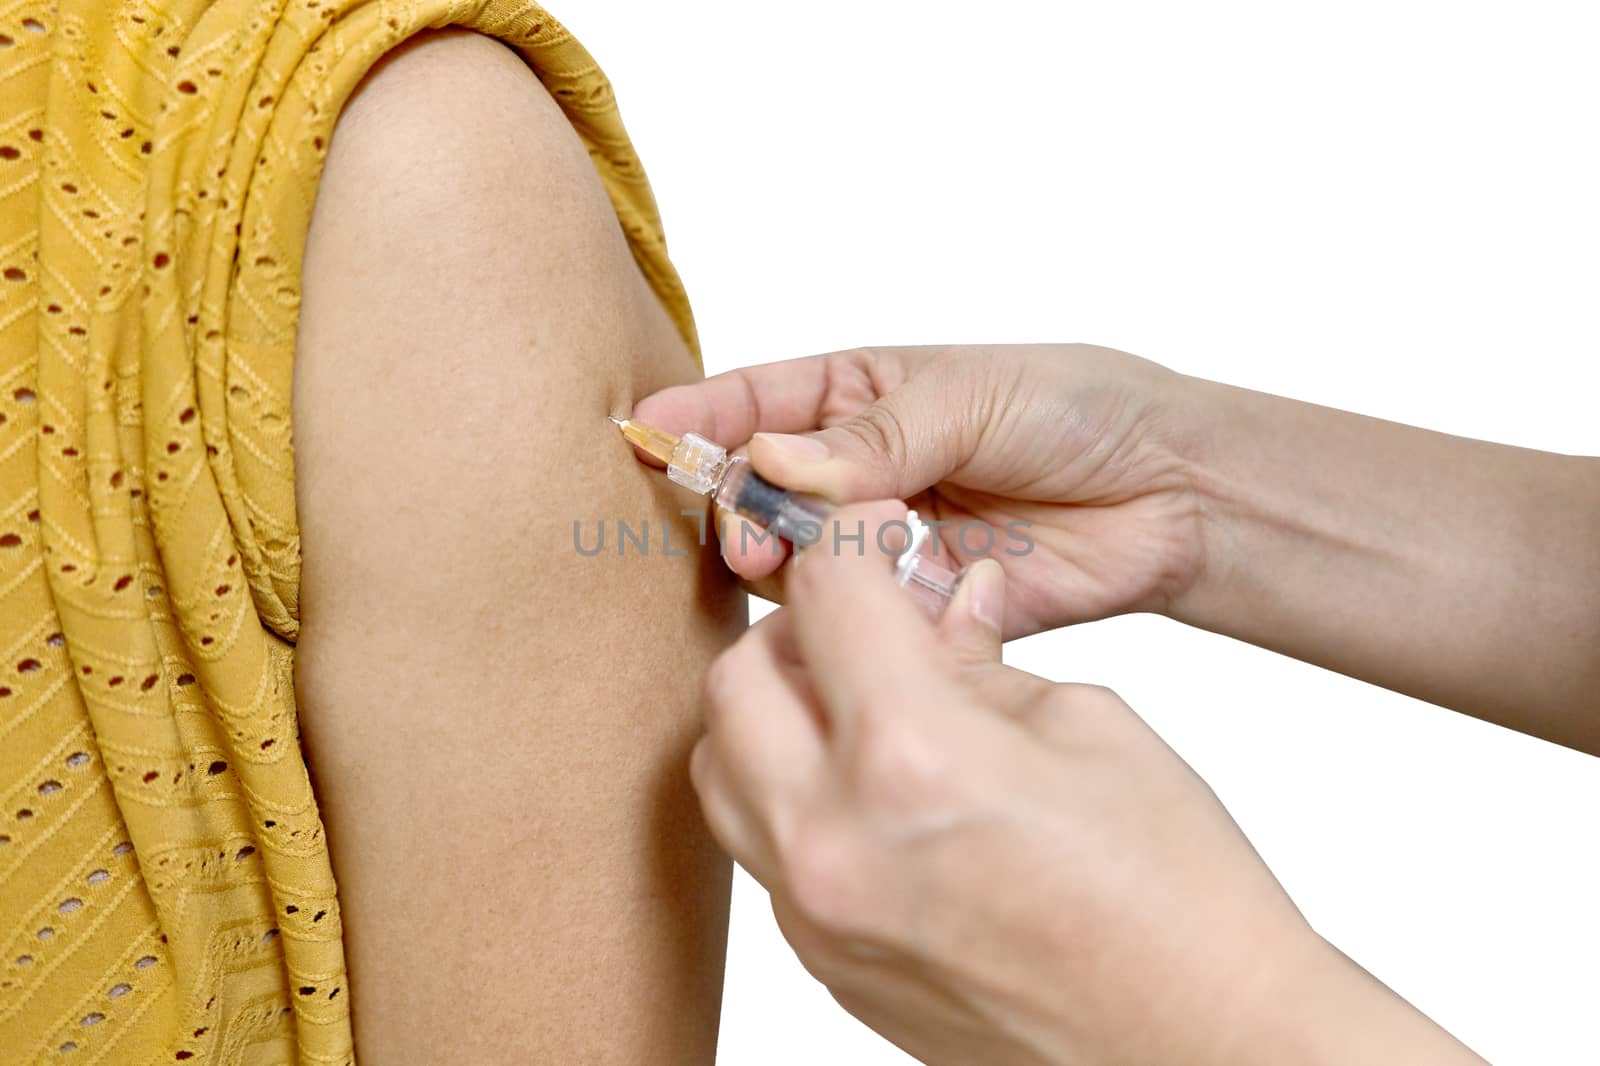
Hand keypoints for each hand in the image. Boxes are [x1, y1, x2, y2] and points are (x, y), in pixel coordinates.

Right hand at [633, 344, 1202, 637]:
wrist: (1173, 494)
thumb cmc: (1080, 411)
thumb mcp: (970, 396)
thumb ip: (870, 440)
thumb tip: (772, 460)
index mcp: (863, 395)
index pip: (756, 402)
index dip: (698, 418)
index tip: (646, 436)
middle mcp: (860, 471)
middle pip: (758, 490)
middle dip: (734, 505)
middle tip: (741, 529)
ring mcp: (883, 543)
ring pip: (793, 561)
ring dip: (778, 564)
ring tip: (782, 562)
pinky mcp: (916, 609)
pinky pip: (853, 619)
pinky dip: (838, 617)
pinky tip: (848, 606)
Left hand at [694, 500, 1487, 1065]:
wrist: (1202, 1045)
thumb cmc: (1179, 896)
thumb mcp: (1088, 729)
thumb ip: (976, 659)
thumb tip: (933, 606)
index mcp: (913, 759)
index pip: (826, 596)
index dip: (847, 538)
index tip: (864, 528)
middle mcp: (836, 842)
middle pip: (736, 678)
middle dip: (795, 625)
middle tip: (863, 619)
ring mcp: (817, 915)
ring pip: (720, 769)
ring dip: (772, 713)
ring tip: (857, 701)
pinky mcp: (824, 964)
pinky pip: (760, 849)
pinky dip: (792, 794)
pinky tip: (872, 788)